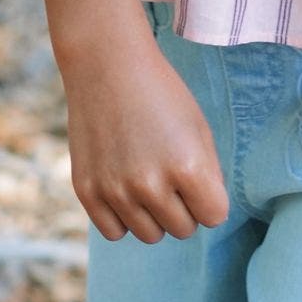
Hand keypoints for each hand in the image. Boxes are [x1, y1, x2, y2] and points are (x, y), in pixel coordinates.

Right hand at [33, 0, 228, 242]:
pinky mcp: (87, 192)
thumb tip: (204, 216)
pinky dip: (122, 217)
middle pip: (183, 229)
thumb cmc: (161, 95)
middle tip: (170, 174)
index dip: (209, 198)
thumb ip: (207, 177)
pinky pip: (115, 232)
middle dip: (183, 207)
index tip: (198, 177)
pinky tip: (123, 188)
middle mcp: (151, 185)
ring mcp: (116, 190)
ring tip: (146, 179)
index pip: (214, 217)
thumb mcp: (199, 130)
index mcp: (188, 168)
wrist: (106, 66)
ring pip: (150, 235)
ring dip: (153, 215)